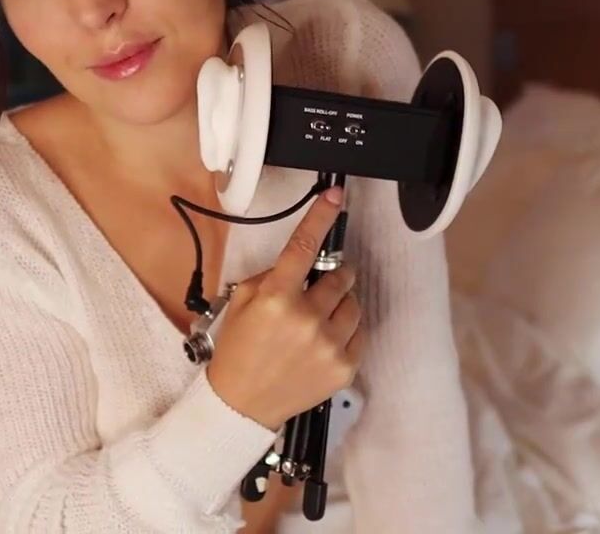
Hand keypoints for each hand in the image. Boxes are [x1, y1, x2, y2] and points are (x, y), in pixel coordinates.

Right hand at [207, 186, 364, 430]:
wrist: (241, 404)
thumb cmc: (239, 350)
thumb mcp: (242, 302)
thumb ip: (273, 276)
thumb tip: (303, 261)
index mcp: (277, 297)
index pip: (305, 246)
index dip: (321, 216)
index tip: (335, 196)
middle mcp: (307, 318)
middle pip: (340, 276)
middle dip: (331, 278)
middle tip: (315, 291)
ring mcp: (329, 344)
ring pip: (354, 304)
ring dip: (340, 305)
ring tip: (317, 321)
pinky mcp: (344, 366)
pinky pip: (359, 333)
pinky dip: (345, 332)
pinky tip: (323, 342)